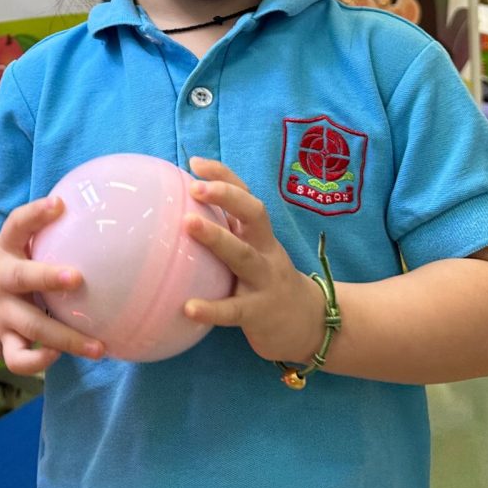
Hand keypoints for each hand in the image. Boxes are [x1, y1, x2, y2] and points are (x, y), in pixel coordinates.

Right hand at [0, 197, 105, 373]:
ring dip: (65, 337)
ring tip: (99, 347)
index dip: (36, 214)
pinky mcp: (5, 340)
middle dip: (47, 278)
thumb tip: (108, 204)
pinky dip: (38, 362)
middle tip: (77, 278)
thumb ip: (53, 226)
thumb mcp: (26, 240)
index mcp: (7, 248)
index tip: (60, 204)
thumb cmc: (21, 261)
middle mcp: (1, 280)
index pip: (17, 224)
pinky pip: (18, 359)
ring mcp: (2, 313)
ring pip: (31, 327)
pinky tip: (62, 356)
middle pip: (21, 277)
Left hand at [182, 157, 325, 364]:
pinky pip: (234, 310)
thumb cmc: (266, 282)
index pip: (246, 196)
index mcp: (260, 234)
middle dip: (226, 196)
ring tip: (188, 224)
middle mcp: (265, 251)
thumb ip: (226, 233)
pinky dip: (212, 309)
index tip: (195, 163)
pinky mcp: (259, 313)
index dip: (224, 176)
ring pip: (244, 256)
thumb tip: (178, 210)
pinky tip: (188, 307)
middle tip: (194, 188)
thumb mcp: (253, 252)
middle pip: (254, 215)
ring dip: (217, 238)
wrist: (308, 324)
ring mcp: (264, 281)